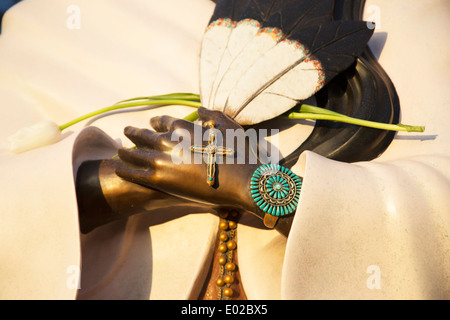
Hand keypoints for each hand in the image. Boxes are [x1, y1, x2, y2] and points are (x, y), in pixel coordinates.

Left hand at [115, 107, 263, 218]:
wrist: (241, 182)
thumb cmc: (239, 153)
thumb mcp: (229, 127)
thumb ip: (213, 115)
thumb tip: (199, 110)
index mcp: (184, 127)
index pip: (163, 121)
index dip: (155, 122)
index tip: (151, 123)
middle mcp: (169, 141)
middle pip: (144, 135)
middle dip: (134, 133)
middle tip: (126, 132)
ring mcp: (162, 161)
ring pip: (136, 154)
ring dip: (126, 151)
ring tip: (119, 151)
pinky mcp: (160, 181)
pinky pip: (135, 174)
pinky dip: (125, 170)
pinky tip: (118, 168)